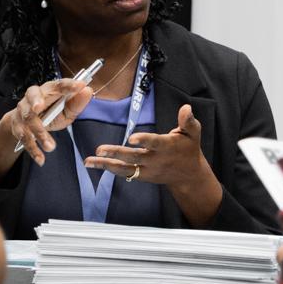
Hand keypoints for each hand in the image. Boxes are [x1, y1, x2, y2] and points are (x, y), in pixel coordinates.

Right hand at [0, 78, 93, 166]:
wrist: (25, 124)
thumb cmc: (50, 113)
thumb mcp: (66, 110)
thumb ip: (76, 103)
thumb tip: (87, 90)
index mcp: (49, 89)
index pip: (58, 85)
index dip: (68, 85)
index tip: (80, 86)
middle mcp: (33, 96)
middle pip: (32, 95)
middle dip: (35, 101)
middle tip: (38, 107)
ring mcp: (22, 110)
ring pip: (28, 119)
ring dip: (39, 133)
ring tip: (50, 147)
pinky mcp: (17, 125)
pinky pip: (24, 137)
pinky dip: (32, 149)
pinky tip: (40, 159)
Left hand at [85, 104, 222, 222]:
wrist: (188, 175)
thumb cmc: (189, 148)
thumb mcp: (193, 133)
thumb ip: (188, 121)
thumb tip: (186, 107)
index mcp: (167, 147)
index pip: (154, 143)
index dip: (143, 141)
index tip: (131, 138)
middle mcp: (155, 160)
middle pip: (134, 157)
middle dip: (116, 154)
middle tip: (100, 150)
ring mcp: (147, 170)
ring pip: (125, 168)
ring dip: (106, 164)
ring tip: (89, 161)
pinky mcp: (141, 175)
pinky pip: (124, 173)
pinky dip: (109, 168)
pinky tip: (94, 163)